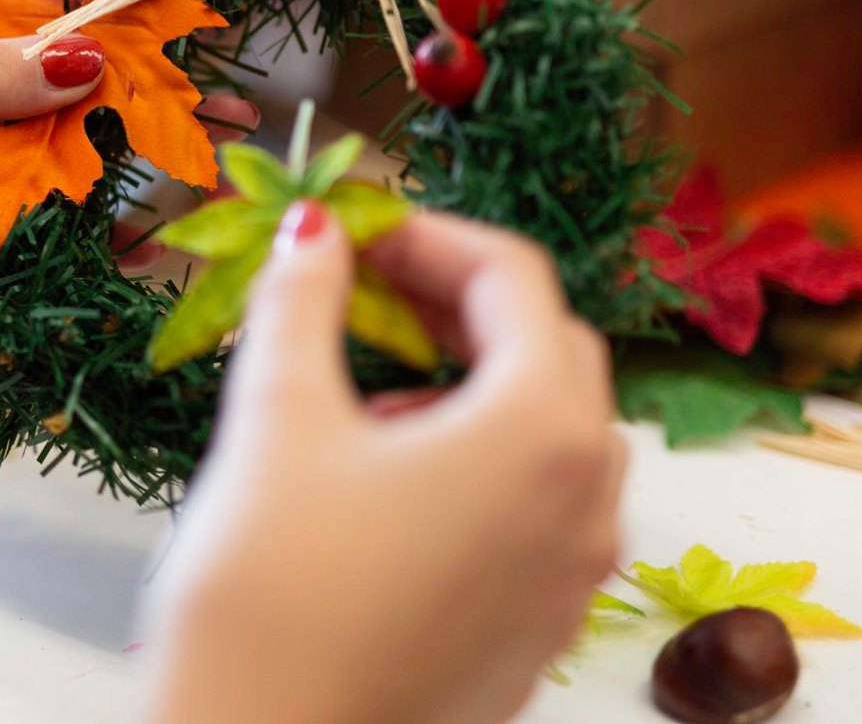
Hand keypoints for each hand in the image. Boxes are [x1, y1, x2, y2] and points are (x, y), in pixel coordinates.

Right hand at [141, 207, 624, 723]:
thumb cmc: (273, 586)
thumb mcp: (278, 416)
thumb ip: (303, 301)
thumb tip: (314, 231)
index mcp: (541, 429)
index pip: (511, 277)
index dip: (425, 234)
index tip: (349, 232)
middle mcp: (587, 499)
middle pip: (547, 349)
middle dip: (457, 302)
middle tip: (362, 290)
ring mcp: (574, 575)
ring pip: (550, 433)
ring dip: (472, 383)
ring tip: (367, 391)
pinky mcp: (540, 630)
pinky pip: (536, 510)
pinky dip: (479, 462)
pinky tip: (386, 480)